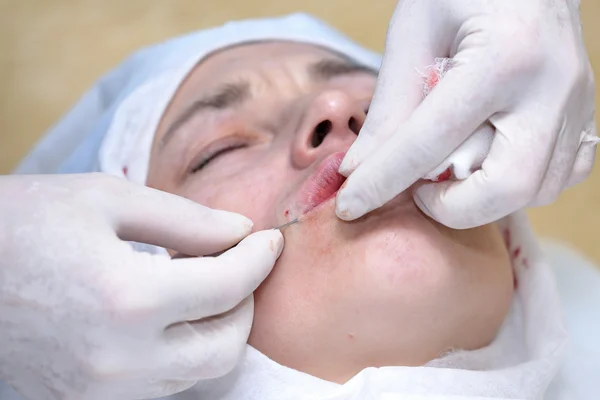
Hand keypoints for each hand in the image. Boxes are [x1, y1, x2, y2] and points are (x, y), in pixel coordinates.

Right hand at [0, 173, 282, 399]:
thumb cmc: (20, 221)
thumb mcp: (107, 199)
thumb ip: (187, 220)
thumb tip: (241, 233)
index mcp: (126, 300)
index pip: (228, 286)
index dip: (259, 258)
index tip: (268, 240)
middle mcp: (120, 361)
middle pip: (227, 344)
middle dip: (246, 299)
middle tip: (239, 262)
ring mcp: (103, 391)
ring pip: (200, 371)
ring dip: (219, 327)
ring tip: (202, 281)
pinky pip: (164, 384)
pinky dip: (185, 349)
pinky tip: (171, 312)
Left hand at [336, 0, 597, 228]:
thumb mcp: (414, 32)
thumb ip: (390, 104)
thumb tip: (358, 167)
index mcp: (503, 57)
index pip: (431, 142)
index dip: (382, 182)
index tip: (351, 206)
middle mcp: (551, 88)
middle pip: (505, 188)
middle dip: (450, 206)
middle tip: (418, 190)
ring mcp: (575, 106)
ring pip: (533, 192)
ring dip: (479, 198)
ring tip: (447, 169)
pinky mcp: (582, 116)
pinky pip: (557, 178)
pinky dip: (515, 186)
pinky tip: (486, 163)